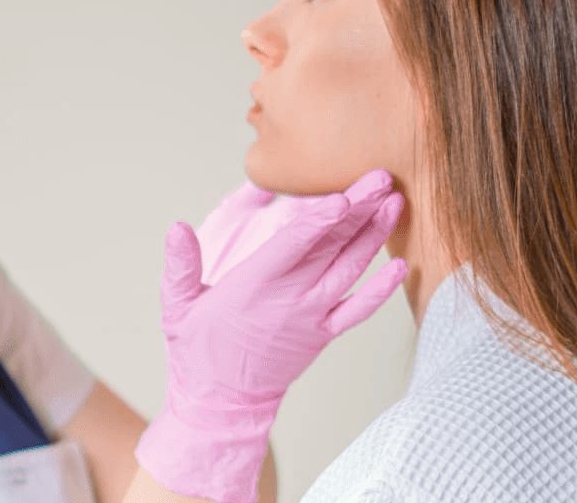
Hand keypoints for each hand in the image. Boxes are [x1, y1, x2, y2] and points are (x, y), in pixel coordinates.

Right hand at [135, 169, 408, 502]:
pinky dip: (381, 290)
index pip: (295, 244)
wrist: (220, 401)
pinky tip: (400, 267)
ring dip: (374, 236)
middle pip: (331, 246)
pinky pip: (358, 310)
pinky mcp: (323, 334)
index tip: (344, 195)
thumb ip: (181, 265)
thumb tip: (176, 227)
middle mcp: (289, 299)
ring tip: (394, 203)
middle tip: (381, 176)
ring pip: (350, 270)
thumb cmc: (197, 349)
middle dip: (359, 209)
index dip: (322, 218)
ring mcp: (311, 317)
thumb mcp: (177, 306)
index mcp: (254, 285)